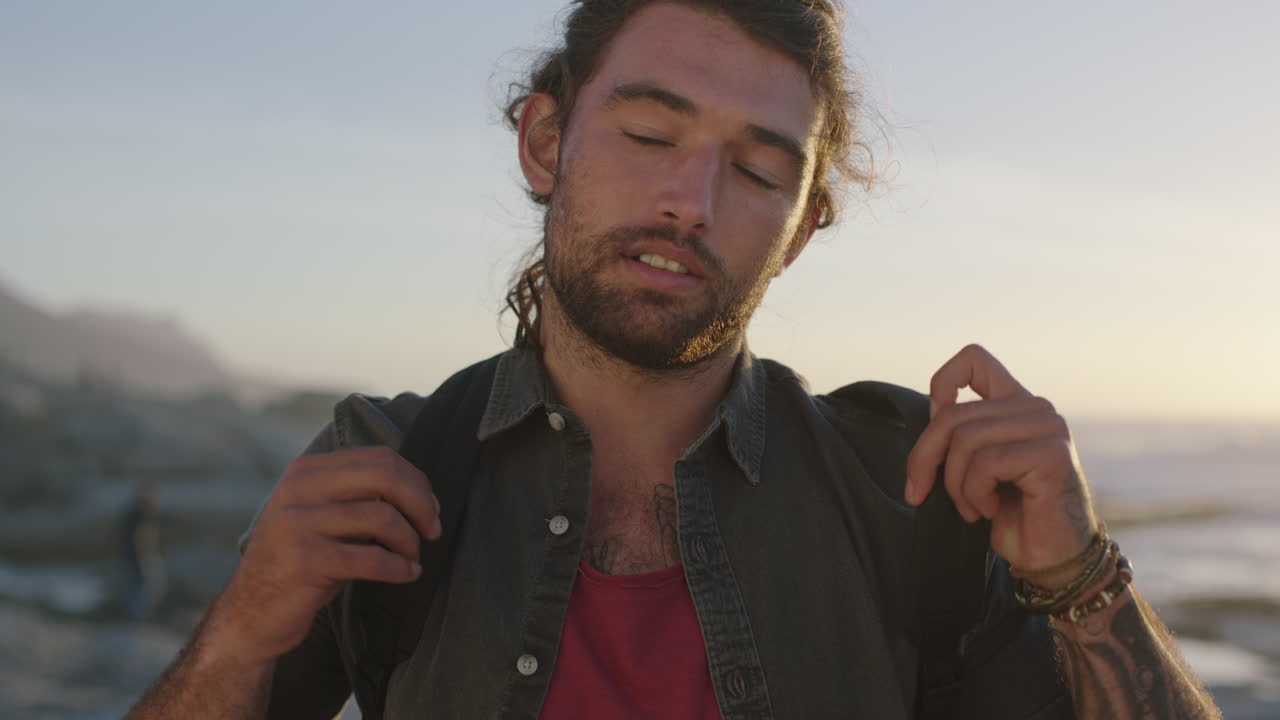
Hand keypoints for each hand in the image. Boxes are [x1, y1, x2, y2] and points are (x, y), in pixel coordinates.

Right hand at [202, 445, 441, 664]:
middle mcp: (297, 489)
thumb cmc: (300, 565)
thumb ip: (356, 496)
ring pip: (381, 517)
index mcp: (306, 471)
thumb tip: (420, 493)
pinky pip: (370, 557)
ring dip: (410, 542)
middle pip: (383, 476)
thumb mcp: (322, 518)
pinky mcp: (303, 560)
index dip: (415, 481)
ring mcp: (296, 523)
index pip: (378, 458)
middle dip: (420, 503)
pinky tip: (407, 574)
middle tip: (433, 530)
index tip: (431, 508)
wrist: (250, 615)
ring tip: (413, 558)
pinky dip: (398, 567)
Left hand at [903, 344, 1099, 585]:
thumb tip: (934, 408)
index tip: (933, 418)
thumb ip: (958, 434)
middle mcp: (1036, 408)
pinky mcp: (1052, 454)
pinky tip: (989, 510)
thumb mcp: (972, 466)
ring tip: (971, 507)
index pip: (974, 359)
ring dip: (954, 484)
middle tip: (925, 492)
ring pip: (965, 440)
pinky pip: (985, 464)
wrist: (1050, 558)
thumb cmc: (1009, 514)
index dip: (942, 381)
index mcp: (1016, 403)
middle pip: (952, 414)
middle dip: (926, 459)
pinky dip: (974, 493)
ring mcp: (1048, 427)